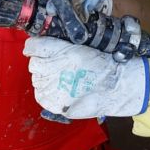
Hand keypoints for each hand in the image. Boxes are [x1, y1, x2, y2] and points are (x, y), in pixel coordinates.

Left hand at [23, 37, 148, 118]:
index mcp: (63, 51)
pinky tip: (59, 90)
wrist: (116, 88)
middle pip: (33, 64)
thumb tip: (40, 47)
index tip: (36, 49)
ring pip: (36, 79)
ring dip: (45, 78)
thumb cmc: (103, 66)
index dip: (34, 47)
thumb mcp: (82, 47)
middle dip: (42, 63)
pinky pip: (40, 95)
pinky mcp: (54, 103)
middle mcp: (55, 68)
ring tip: (62, 80)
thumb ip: (60, 47)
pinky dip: (46, 92)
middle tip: (56, 66)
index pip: (33, 46)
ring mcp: (53, 87)